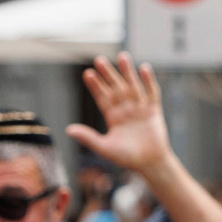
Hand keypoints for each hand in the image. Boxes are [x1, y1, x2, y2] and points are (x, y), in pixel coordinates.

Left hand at [67, 55, 176, 178]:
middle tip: (99, 60)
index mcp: (113, 116)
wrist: (150, 164)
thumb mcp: (105, 148)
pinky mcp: (154, 111)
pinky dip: (148, 82)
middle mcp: (125, 109)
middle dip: (109, 74)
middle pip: (116, 88)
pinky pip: (151, 94)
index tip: (88, 74)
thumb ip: (89, 138)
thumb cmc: (127, 158)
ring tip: (122, 56)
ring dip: (127, 72)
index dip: (96, 86)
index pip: (102, 97)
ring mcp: (140, 109)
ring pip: (133, 86)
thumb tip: (68, 130)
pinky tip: (144, 68)